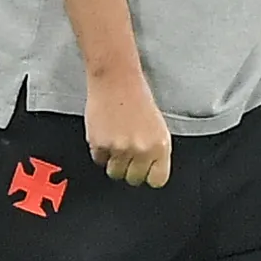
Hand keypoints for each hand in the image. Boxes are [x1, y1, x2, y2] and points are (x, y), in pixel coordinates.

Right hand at [85, 68, 172, 187]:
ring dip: (114, 161)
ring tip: (116, 142)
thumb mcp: (157, 127)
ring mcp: (120, 149)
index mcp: (161, 145)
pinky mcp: (100, 144)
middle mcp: (142, 150)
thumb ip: (154, 150)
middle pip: (133, 179)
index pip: (157, 180)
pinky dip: (100, 151)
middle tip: (127, 153)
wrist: (116, 80)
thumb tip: (148, 171)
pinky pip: (99, 160)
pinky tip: (106, 134)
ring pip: (114, 172)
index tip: (145, 170)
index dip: (149, 175)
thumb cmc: (138, 98)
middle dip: (129, 169)